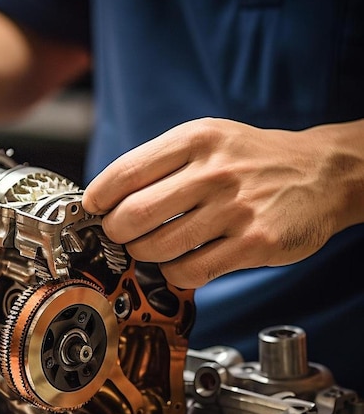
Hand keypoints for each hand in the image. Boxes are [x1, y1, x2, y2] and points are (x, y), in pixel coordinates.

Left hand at [82, 117, 363, 287]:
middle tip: (121, 234)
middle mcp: (214, 172)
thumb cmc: (251, 160)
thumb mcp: (208, 139)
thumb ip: (159, 163)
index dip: (98, 198)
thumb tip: (105, 196)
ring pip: (157, 248)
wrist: (321, 173)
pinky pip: (189, 272)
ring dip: (144, 254)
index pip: (125, 173)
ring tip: (152, 247)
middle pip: (133, 215)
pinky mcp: (253, 243)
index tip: (93, 209)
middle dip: (116, 232)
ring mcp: (235, 209)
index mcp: (196, 140)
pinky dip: (174, 273)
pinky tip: (181, 263)